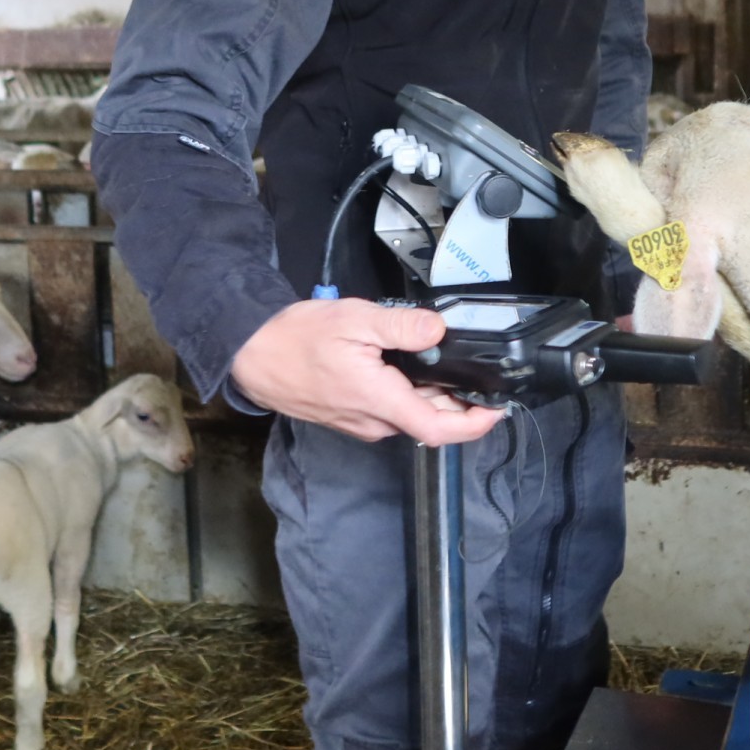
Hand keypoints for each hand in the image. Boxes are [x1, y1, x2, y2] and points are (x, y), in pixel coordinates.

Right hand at [231, 298, 505, 445]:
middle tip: (467, 366)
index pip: (438, 429)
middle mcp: (374, 422)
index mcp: (379, 401)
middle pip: (429, 420)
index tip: (497, 409)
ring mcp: (361, 423)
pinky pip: (390, 412)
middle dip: (456, 399)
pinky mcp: (351, 418)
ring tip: (433, 359)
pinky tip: (403, 366)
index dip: (474, 424)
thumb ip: (401, 327)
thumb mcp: (355, 319)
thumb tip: (438, 331)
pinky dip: (407, 393)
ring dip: (430, 394)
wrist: (252, 354)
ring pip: (410, 414)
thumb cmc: (297, 338)